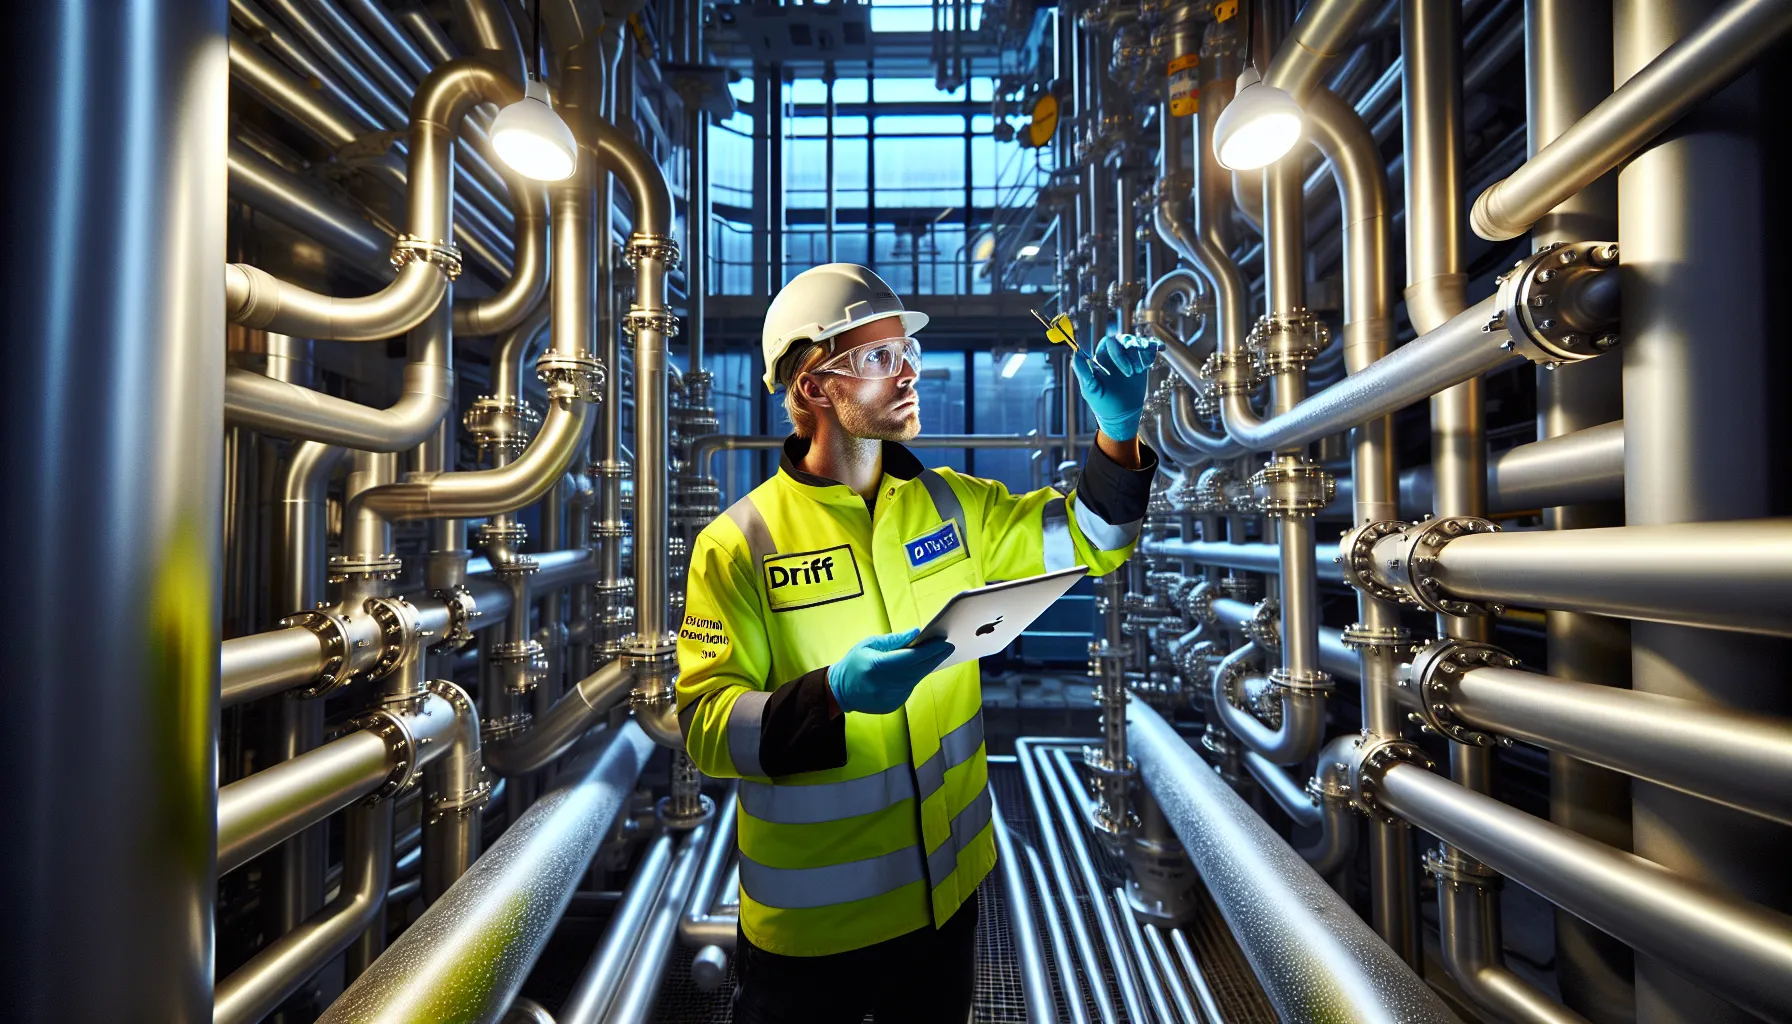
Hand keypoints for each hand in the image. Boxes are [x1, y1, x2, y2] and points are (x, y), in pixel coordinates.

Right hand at [827, 629, 954, 714]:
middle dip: (935, 657)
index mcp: (877, 665)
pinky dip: (916, 677)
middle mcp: (885, 684)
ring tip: (938, 654)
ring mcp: (889, 697)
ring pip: (916, 680)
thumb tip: (916, 632)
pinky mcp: (893, 705)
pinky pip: (909, 688)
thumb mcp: (869, 644)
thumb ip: (894, 640)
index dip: (929, 650)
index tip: (944, 642)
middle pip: (918, 670)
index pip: (910, 657)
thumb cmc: (854, 662)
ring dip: (927, 667)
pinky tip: (920, 668)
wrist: (840, 690)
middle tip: (948, 647)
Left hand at [1072, 333, 1162, 442]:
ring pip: (1137, 343)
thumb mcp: (1090, 390)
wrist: (1121, 415)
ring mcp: (1129, 358)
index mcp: (1101, 358)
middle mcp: (1115, 355)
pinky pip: (1148, 350)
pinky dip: (1154, 347)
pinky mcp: (1141, 363)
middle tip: (1137, 370)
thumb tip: (1075, 354)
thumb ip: (1082, 371)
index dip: (1120, 354)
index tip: (1127, 373)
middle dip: (1133, 350)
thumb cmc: (1103, 404)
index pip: (1110, 343)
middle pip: (1125, 339)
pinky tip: (1160, 348)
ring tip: (1144, 367)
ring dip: (1144, 350)